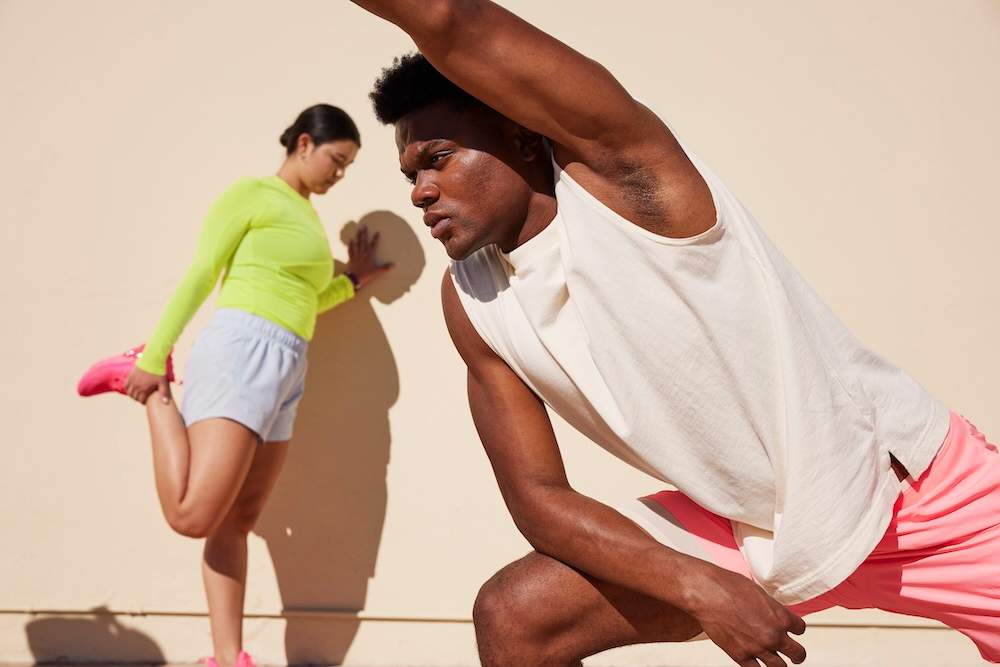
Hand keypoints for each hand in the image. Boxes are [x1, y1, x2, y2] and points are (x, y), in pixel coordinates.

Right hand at [124, 365, 171, 404]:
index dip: (143, 402)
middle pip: (134, 397)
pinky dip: (127, 388)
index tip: (145, 401)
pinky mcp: (130, 375)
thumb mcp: (163, 382)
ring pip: (129, 392)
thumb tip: (166, 403)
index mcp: (145, 389)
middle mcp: (137, 386)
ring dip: (132, 394)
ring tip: (136, 394)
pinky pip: (125, 385)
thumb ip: (164, 393)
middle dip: (137, 399)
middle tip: (141, 398)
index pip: (141, 400)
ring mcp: (132, 381)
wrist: (152, 359)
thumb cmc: (159, 371)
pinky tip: (131, 388)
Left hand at [346, 224, 392, 287]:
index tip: (377, 232)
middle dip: (364, 234)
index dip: (375, 238)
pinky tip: (350, 239)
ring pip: (357, 244)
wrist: (354, 278)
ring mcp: (356, 255)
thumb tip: (393, 265)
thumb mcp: (376, 272)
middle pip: (364, 242)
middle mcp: (363, 253)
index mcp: (369, 256)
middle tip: (364, 226)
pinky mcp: (351, 258)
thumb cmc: (366, 275)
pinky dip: (351, 244)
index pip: (373, 245)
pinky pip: (351, 250)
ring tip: (358, 230)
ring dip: (358, 237)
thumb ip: (384, 268)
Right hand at [684, 561, 806, 666]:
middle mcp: (773, 635)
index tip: (793, 630)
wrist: (707, 594)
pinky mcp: (741, 656)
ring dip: (780, 664)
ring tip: (778, 663)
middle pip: (797, 653)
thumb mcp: (758, 592)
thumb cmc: (728, 586)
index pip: (800, 629)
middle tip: (796, 656)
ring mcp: (758, 648)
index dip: (796, 629)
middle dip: (797, 655)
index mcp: (780, 616)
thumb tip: (772, 614)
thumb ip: (770, 608)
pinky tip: (757, 663)